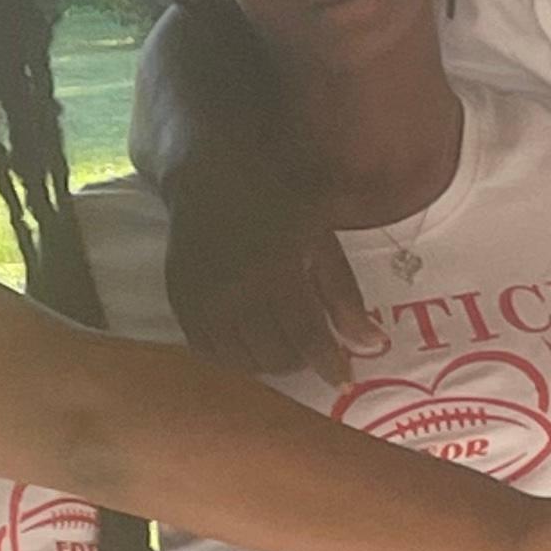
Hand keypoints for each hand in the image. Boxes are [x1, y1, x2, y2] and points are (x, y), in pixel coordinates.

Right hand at [163, 153, 366, 384]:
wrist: (215, 171)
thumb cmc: (281, 200)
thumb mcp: (323, 241)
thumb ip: (345, 296)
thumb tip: (372, 346)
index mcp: (276, 268)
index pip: (307, 335)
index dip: (329, 363)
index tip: (344, 378)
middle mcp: (233, 288)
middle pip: (274, 354)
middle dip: (301, 360)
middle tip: (313, 350)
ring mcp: (201, 295)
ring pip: (241, 359)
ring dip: (269, 362)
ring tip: (285, 347)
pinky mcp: (179, 298)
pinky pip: (206, 350)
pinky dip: (233, 356)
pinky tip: (250, 343)